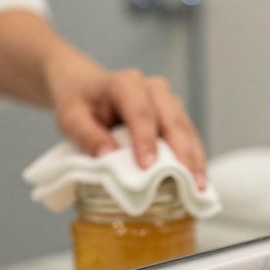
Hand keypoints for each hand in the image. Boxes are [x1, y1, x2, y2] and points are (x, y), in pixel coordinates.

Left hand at [47, 61, 207, 188]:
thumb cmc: (79, 103)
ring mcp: (168, 100)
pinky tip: (197, 177)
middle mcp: (153, 88)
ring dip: (195, 157)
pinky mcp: (175, 114)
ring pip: (186, 128)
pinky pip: (188, 135)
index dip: (146, 139)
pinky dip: (194, 156)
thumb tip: (108, 156)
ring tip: (199, 185)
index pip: (141, 112)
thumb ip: (87, 135)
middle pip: (173, 120)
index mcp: (125, 83)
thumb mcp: (71, 118)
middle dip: (183, 153)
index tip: (147, 166)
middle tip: (189, 181)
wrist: (87, 86)